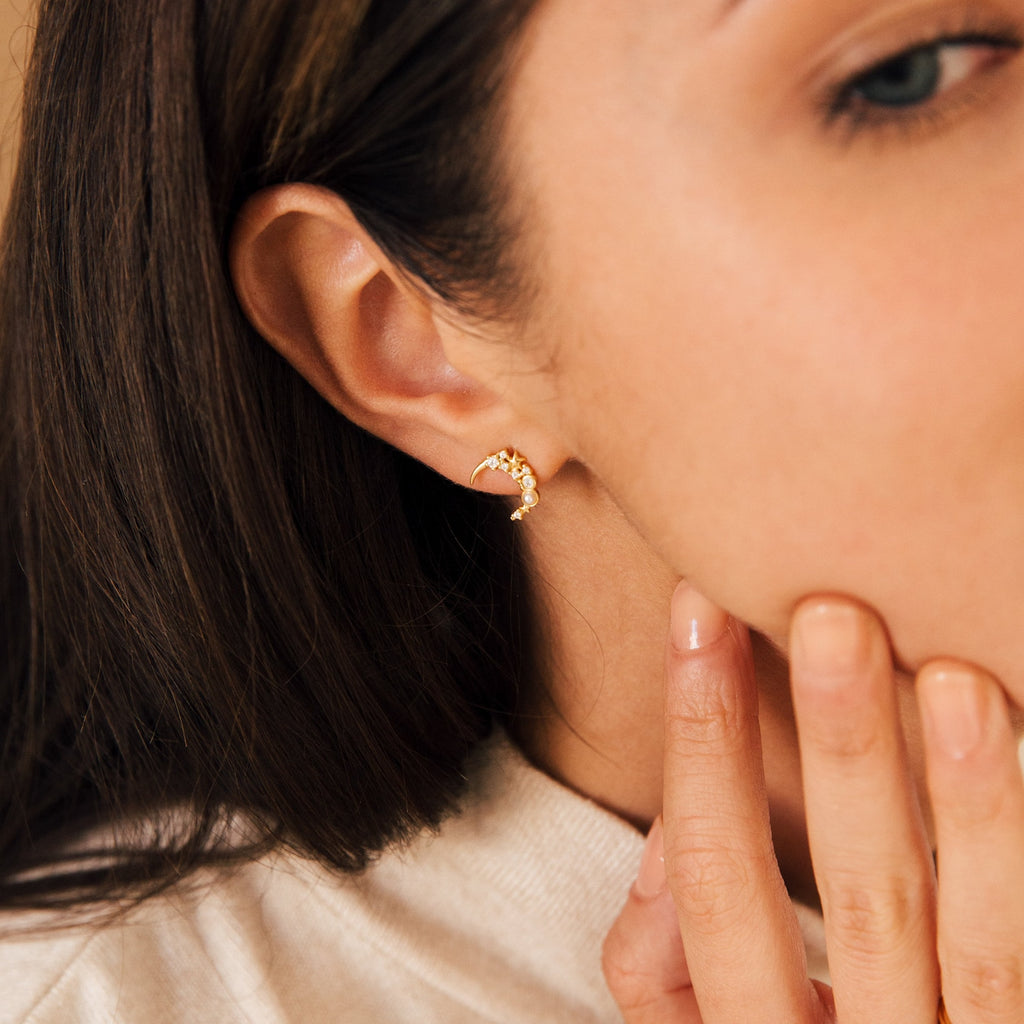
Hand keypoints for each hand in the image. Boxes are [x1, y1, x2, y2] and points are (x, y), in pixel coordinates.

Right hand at [603, 585, 1023, 1022]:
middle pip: (859, 901)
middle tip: (830, 615)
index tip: (699, 611)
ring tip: (953, 679)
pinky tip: (1020, 738)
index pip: (712, 882)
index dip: (701, 741)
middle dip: (839, 751)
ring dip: (968, 805)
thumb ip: (660, 961)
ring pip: (984, 940)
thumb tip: (672, 826)